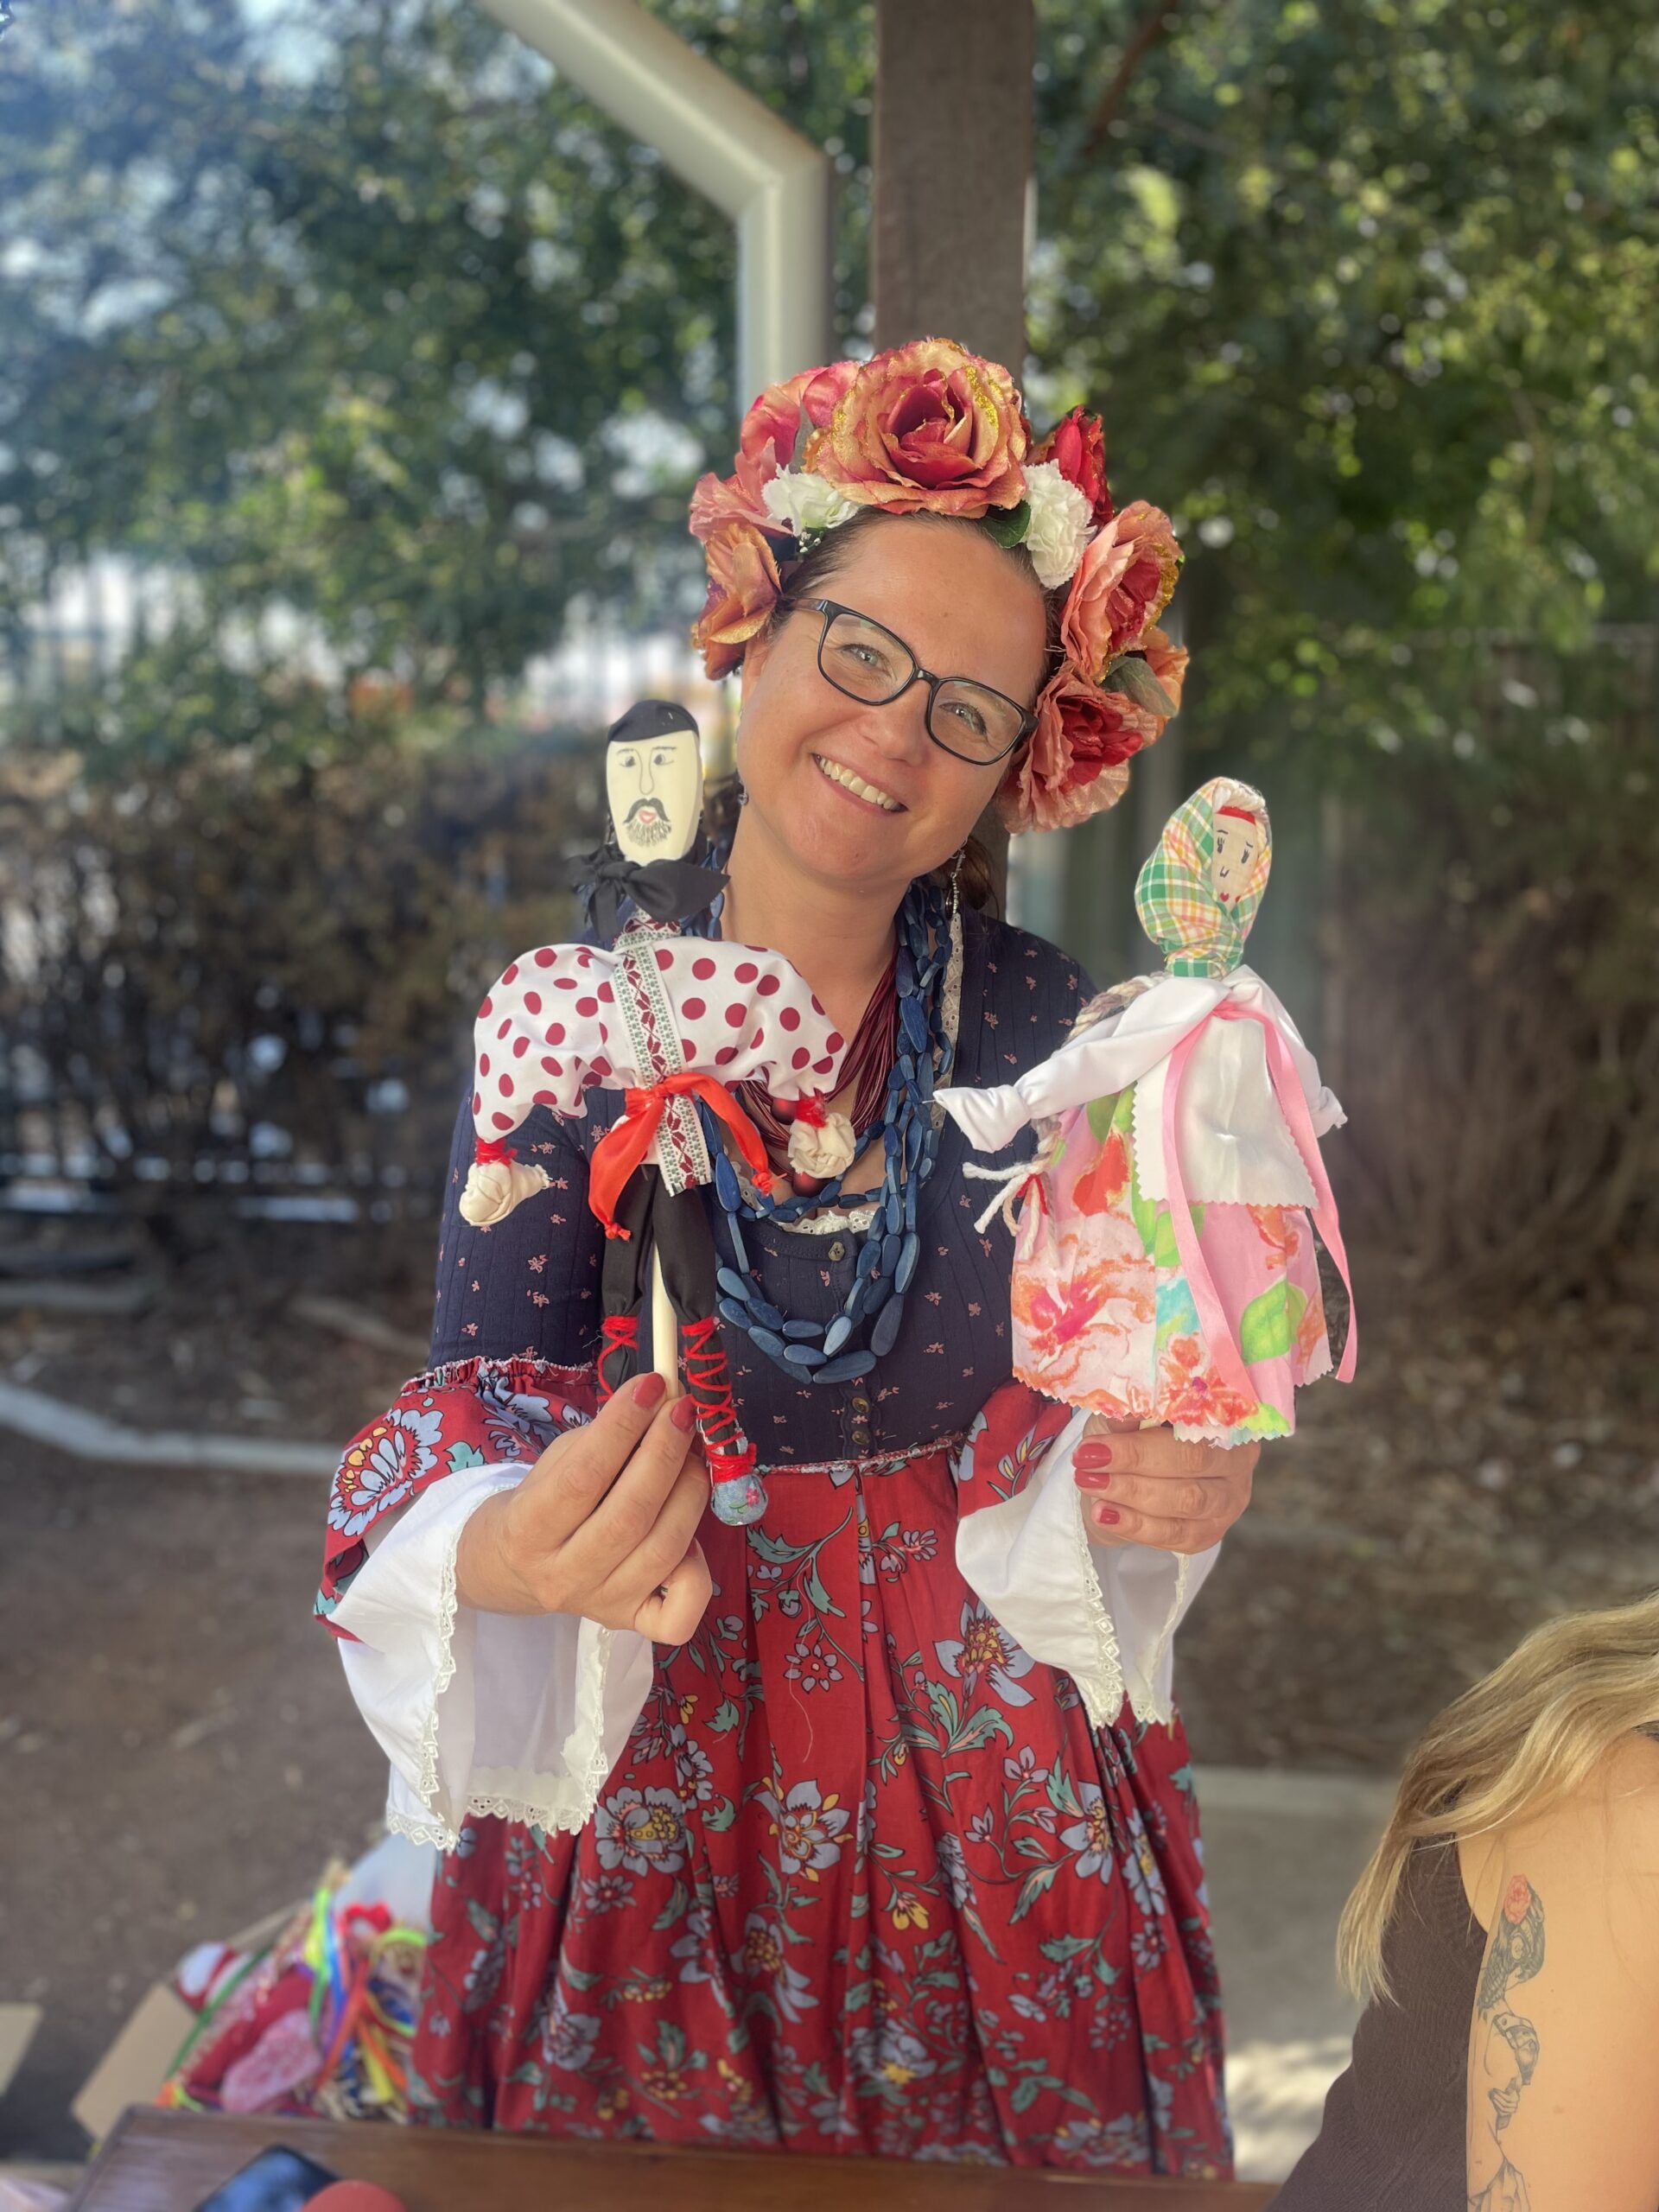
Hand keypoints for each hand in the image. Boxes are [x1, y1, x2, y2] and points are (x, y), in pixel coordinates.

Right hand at [455, 1372, 711, 1642]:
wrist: (518, 1567)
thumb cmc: (545, 1500)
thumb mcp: (557, 1461)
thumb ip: (604, 1439)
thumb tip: (663, 1401)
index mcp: (528, 1531)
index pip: (582, 1477)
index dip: (622, 1426)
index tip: (651, 1385)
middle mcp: (562, 1577)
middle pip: (629, 1516)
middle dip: (665, 1453)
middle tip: (682, 1411)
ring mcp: (601, 1606)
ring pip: (663, 1552)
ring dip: (689, 1492)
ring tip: (694, 1454)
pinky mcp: (632, 1624)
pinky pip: (678, 1615)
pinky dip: (698, 1572)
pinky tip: (694, 1535)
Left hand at [1073, 1417, 1255, 1554]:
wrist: (1129, 1477)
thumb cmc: (1133, 1434)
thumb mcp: (1127, 1415)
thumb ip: (1130, 1412)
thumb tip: (1122, 1413)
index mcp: (1227, 1418)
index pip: (1192, 1422)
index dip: (1150, 1429)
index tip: (1099, 1440)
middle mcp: (1238, 1460)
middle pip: (1192, 1460)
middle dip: (1136, 1461)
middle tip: (1088, 1462)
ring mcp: (1229, 1501)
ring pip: (1185, 1500)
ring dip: (1132, 1493)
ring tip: (1090, 1484)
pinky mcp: (1210, 1533)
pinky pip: (1175, 1534)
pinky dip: (1136, 1525)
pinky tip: (1104, 1514)